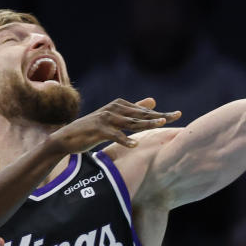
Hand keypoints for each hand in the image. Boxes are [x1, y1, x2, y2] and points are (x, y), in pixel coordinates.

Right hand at [49, 97, 180, 153]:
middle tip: (176, 116)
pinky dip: (124, 140)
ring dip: (145, 123)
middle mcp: (114, 109)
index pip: (144, 112)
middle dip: (159, 116)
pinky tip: (134, 145)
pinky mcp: (98, 130)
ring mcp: (106, 119)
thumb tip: (154, 101)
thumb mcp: (115, 119)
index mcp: (119, 105)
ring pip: (130, 123)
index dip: (161, 114)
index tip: (177, 115)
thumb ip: (134, 110)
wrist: (68, 137)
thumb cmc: (93, 129)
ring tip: (160, 124)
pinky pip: (114, 135)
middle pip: (140, 115)